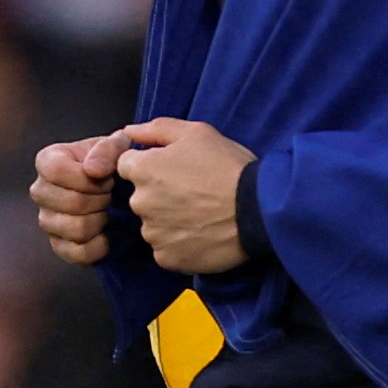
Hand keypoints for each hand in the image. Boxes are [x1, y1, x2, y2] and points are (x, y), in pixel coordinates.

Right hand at [29, 134, 127, 268]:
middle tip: (110, 194)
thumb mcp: (117, 147)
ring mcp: (47, 221)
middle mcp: (41, 191)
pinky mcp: (59, 246)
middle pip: (68, 202)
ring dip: (100, 221)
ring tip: (107, 211)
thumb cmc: (115, 163)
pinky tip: (106, 233)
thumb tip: (92, 170)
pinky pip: (78, 253)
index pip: (55, 171)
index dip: (86, 177)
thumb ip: (107, 149)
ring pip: (75, 229)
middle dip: (100, 199)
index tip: (106, 176)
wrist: (122, 189)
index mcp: (49, 161)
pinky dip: (99, 246)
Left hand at [111, 118, 254, 275]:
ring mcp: (153, 233)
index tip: (174, 171)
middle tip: (193, 193)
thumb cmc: (230, 168)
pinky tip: (201, 235)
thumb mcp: (197, 133)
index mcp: (143, 170)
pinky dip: (179, 245)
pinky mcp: (167, 258)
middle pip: (140, 197)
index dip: (151, 166)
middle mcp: (140, 203)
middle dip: (159, 194)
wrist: (260, 209)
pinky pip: (165, 250)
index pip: (128, 166)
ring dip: (168, 221)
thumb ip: (156, 129)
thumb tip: (129, 131)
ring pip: (153, 225)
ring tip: (201, 215)